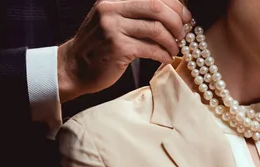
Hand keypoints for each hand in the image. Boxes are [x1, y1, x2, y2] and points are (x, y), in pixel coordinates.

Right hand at [57, 0, 191, 102]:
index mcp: (113, 0)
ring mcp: (113, 29)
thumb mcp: (112, 21)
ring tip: (174, 49)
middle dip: (176, 21)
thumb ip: (136, 14)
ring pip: (156, 29)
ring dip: (171, 41)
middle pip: (157, 7)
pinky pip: (150, 49)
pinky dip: (163, 54)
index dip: (175, 4)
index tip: (185, 16)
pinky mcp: (117, 49)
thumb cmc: (99, 47)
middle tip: (182, 34)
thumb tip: (172, 12)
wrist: (74, 68)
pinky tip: (166, 58)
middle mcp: (111, 9)